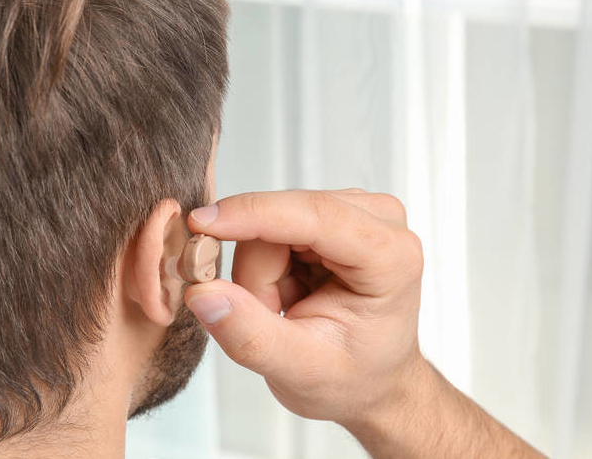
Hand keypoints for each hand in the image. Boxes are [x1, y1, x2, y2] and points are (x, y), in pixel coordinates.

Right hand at [184, 188, 547, 458]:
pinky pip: (270, 225)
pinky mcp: (331, 211)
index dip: (253, 215)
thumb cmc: (353, 377)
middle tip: (271, 318)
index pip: (316, 215)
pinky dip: (266, 265)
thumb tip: (201, 292)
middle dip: (258, 274)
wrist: (373, 380)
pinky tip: (289, 291)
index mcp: (390, 257)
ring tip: (286, 310)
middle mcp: (380, 220)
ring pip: (269, 222)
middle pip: (282, 220)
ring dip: (261, 273)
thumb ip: (248, 334)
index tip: (201, 224)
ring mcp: (355, 210)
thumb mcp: (298, 372)